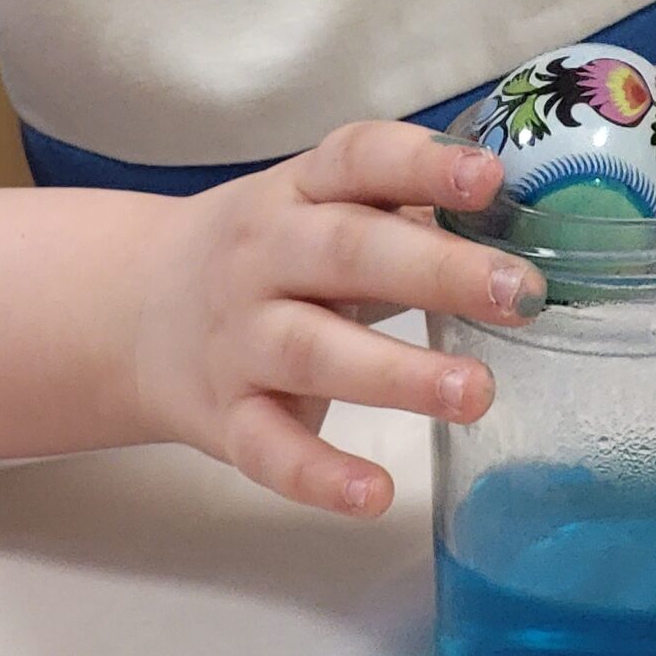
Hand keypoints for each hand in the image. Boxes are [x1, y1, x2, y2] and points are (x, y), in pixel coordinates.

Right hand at [122, 123, 542, 516]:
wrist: (133, 309)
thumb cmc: (269, 253)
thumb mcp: (319, 209)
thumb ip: (406, 212)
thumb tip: (522, 223)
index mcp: (298, 191)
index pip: (357, 161)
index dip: (422, 165)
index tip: (490, 179)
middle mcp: (263, 255)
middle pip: (346, 253)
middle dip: (437, 272)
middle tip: (522, 293)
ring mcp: (239, 339)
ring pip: (314, 350)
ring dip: (397, 374)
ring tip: (478, 392)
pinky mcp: (224, 418)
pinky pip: (268, 450)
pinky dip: (318, 475)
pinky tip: (376, 494)